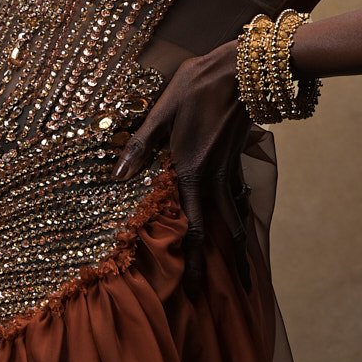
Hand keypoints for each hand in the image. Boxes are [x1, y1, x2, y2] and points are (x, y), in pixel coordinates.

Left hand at [112, 41, 251, 293]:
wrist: (242, 67)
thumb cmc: (197, 87)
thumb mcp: (161, 114)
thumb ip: (141, 147)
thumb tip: (117, 177)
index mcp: (193, 173)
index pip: (194, 228)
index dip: (193, 261)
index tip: (192, 290)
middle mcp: (215, 178)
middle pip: (223, 231)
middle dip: (228, 265)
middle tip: (234, 294)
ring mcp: (230, 169)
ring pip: (236, 216)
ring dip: (240, 245)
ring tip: (245, 271)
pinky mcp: (236, 158)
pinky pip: (239, 195)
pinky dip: (241, 215)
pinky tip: (240, 221)